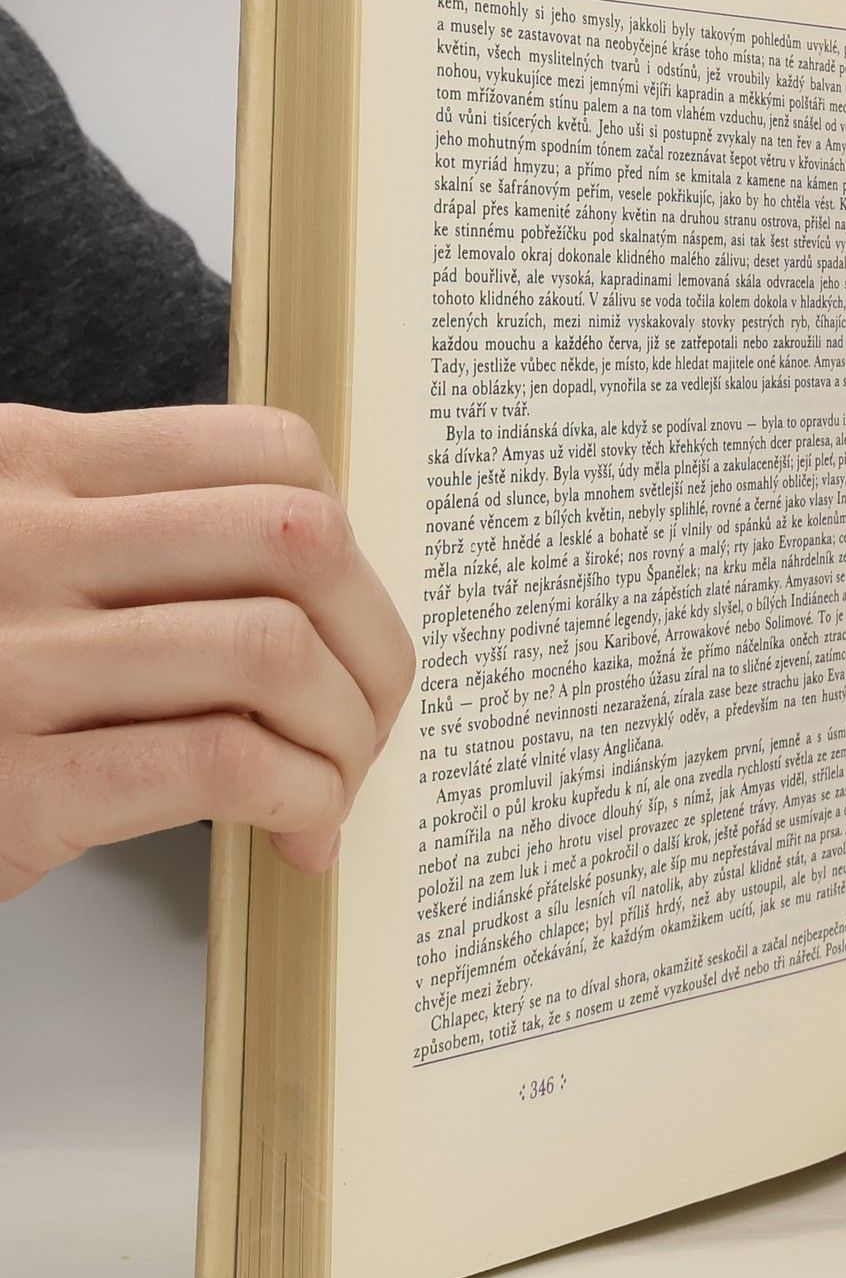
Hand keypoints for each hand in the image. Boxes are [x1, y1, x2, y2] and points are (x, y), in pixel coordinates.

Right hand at [0, 404, 414, 898]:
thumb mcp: (22, 558)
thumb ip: (142, 536)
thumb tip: (333, 571)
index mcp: (32, 462)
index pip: (269, 449)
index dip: (349, 538)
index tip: (348, 614)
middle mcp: (20, 540)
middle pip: (299, 541)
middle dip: (375, 640)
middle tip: (372, 714)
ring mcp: (10, 659)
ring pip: (275, 650)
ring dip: (345, 732)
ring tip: (333, 782)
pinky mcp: (14, 783)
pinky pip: (220, 762)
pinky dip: (299, 796)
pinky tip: (296, 828)